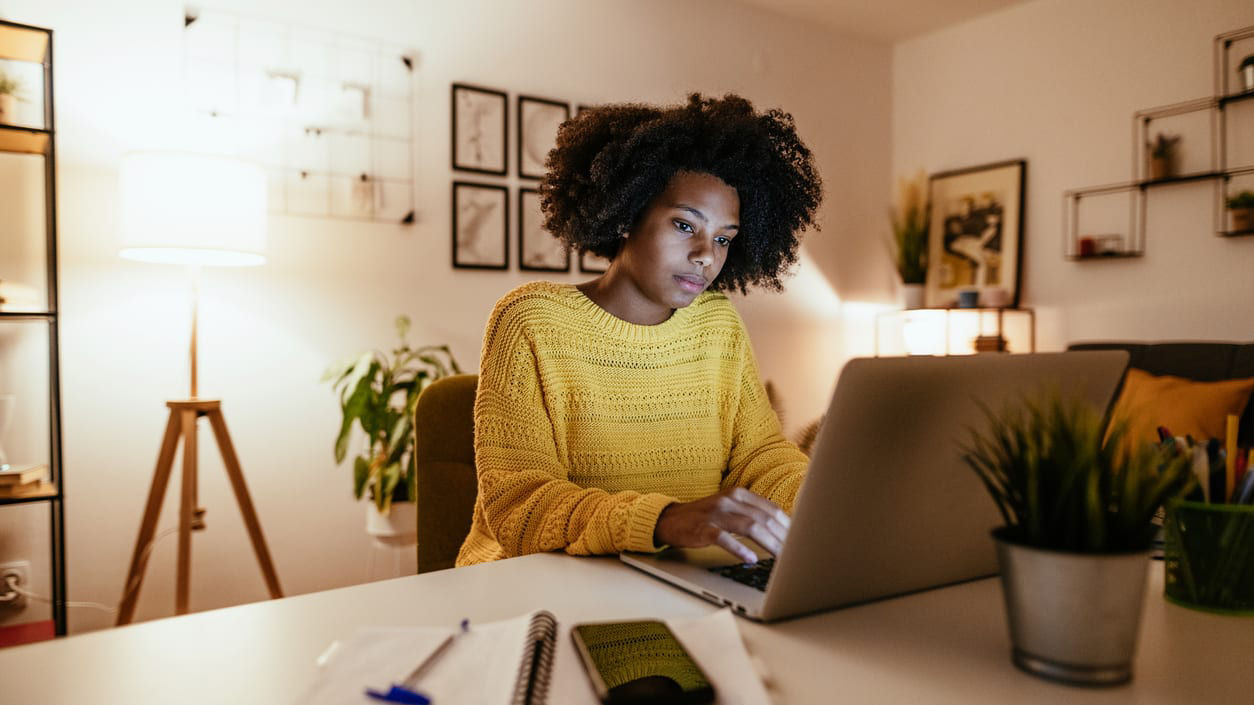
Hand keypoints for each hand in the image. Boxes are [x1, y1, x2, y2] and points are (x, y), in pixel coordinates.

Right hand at [653, 488, 790, 563]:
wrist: (670, 520)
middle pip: (764, 518)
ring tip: (782, 558)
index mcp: (739, 494)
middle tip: (796, 553)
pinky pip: (723, 538)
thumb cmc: (705, 518)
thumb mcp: (730, 509)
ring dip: (768, 543)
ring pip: (749, 527)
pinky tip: (750, 559)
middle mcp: (729, 500)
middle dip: (783, 538)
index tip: (802, 540)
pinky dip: (739, 549)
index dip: (788, 526)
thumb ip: (752, 515)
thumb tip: (783, 531)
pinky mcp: (702, 529)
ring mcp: (715, 514)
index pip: (771, 509)